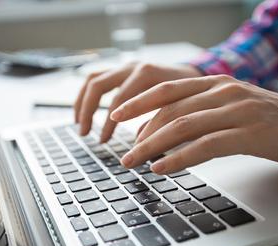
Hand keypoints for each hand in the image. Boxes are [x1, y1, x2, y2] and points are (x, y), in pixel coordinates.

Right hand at [74, 62, 201, 141]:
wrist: (197, 73)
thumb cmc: (191, 95)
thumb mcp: (180, 109)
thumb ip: (160, 124)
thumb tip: (139, 147)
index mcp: (147, 74)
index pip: (119, 99)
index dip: (109, 123)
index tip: (104, 141)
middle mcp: (133, 66)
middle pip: (99, 85)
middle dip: (89, 111)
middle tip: (85, 134)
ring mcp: (126, 66)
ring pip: (93, 79)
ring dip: (83, 102)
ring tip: (80, 125)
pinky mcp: (123, 70)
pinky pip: (97, 79)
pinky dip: (88, 96)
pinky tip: (86, 113)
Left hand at [110, 75, 277, 173]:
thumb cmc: (272, 120)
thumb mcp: (234, 107)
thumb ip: (204, 112)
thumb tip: (168, 132)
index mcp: (217, 82)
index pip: (168, 88)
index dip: (139, 102)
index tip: (116, 116)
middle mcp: (224, 91)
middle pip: (170, 109)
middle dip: (140, 132)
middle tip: (124, 152)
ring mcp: (237, 111)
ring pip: (182, 126)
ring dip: (152, 146)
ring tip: (134, 162)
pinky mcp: (249, 134)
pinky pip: (204, 145)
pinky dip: (178, 158)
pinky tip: (162, 168)